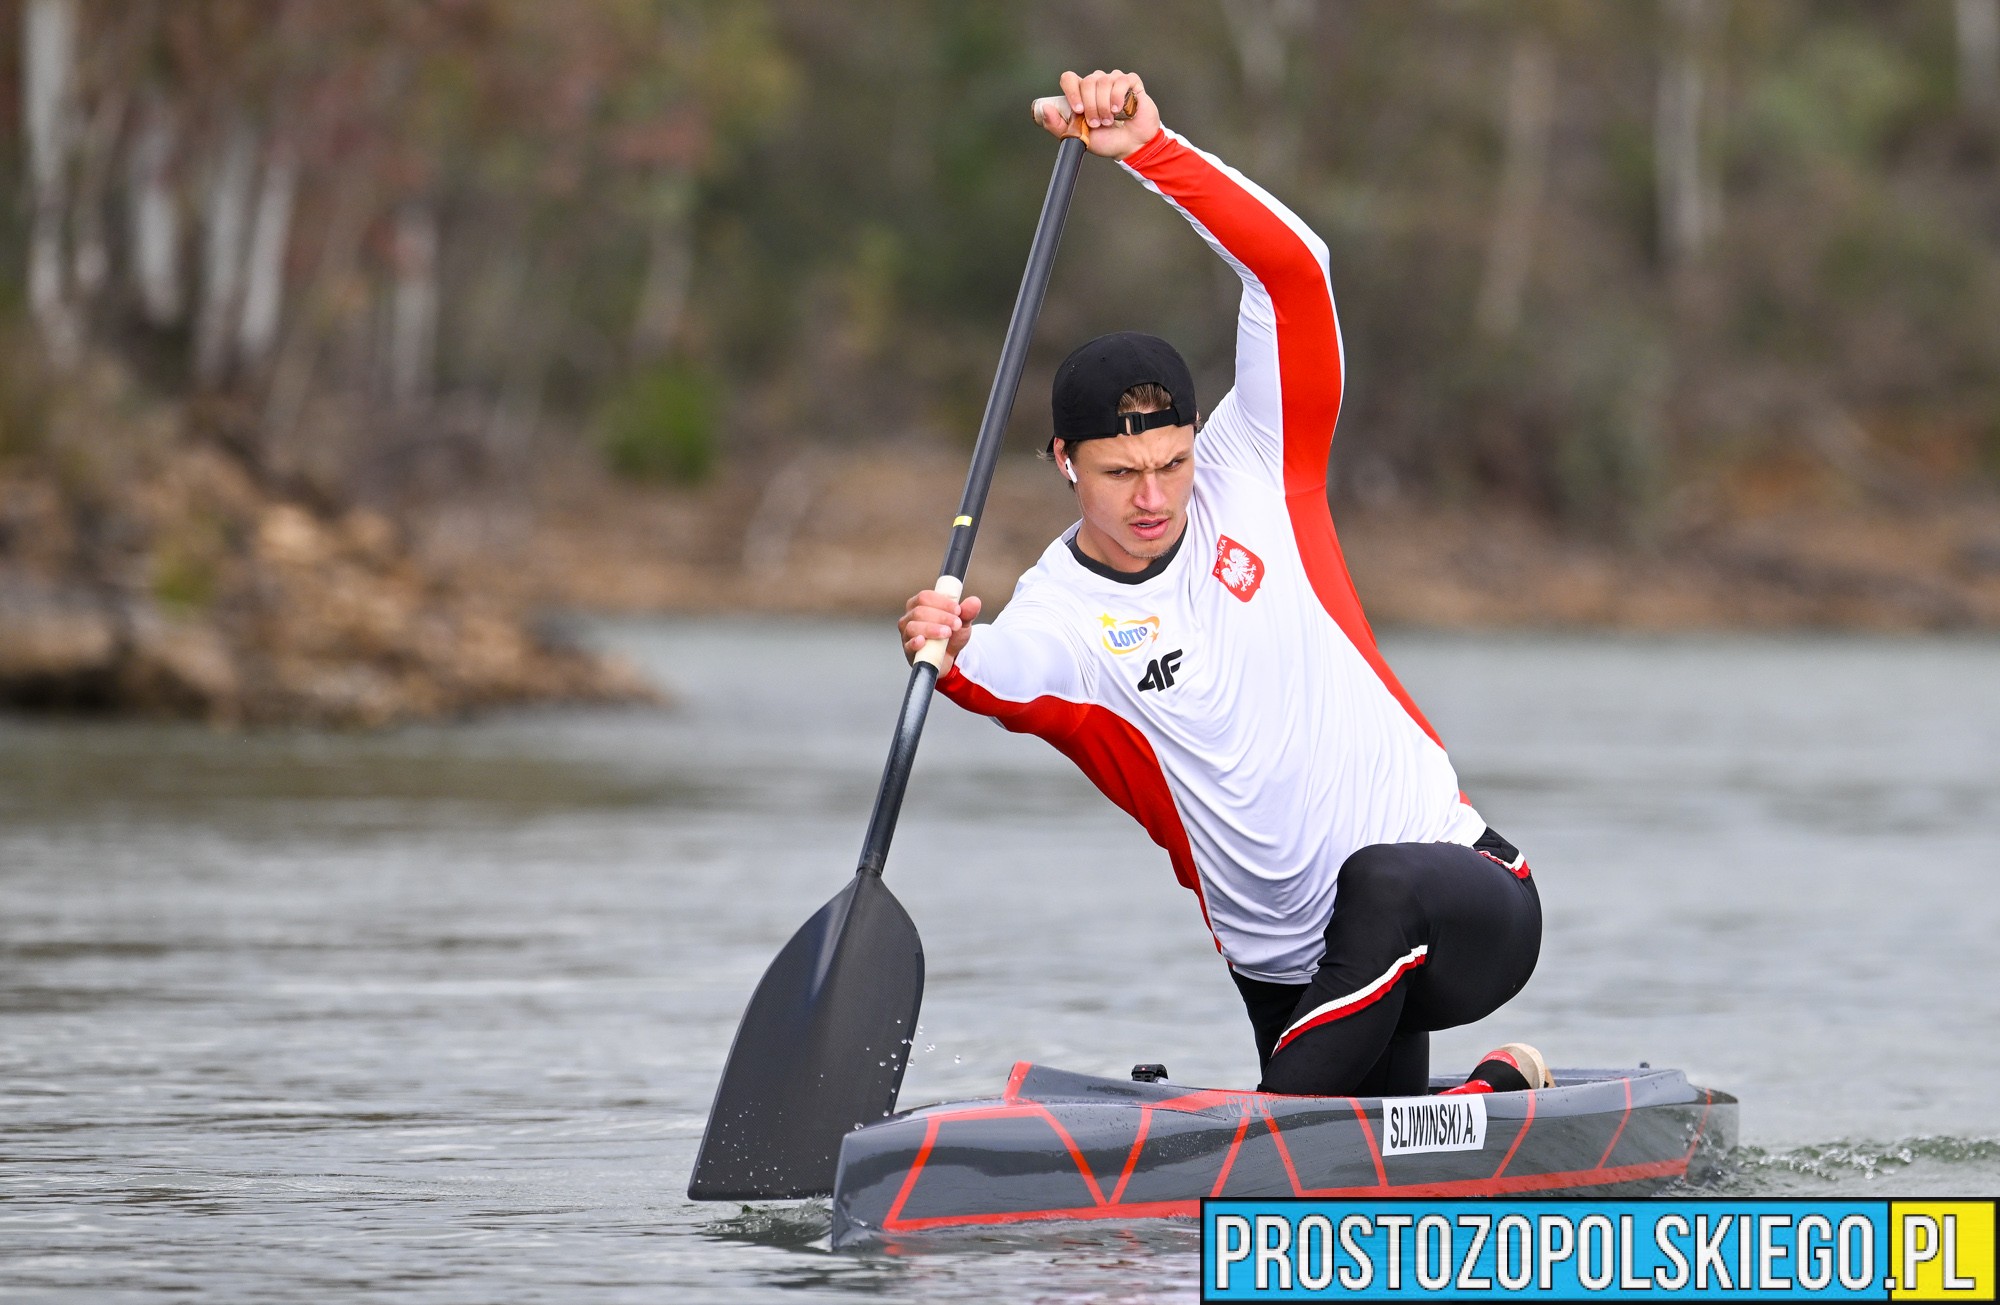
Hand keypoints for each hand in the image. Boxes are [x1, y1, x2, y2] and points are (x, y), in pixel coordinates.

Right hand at [899, 588, 983, 670]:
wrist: (951, 658)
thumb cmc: (951, 636)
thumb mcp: (962, 622)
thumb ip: (967, 612)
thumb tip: (974, 602)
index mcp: (920, 605)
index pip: (925, 597)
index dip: (942, 602)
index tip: (958, 610)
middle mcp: (910, 617)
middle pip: (919, 611)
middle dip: (941, 617)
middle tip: (956, 624)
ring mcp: (907, 634)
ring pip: (913, 627)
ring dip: (932, 629)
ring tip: (947, 633)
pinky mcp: (908, 650)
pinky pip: (908, 645)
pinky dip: (915, 642)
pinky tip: (923, 641)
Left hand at [1036, 69, 1159, 160]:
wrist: (1132, 146)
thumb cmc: (1107, 141)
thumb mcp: (1078, 137)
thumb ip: (1058, 126)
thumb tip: (1046, 109)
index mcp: (1082, 93)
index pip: (1069, 78)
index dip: (1072, 92)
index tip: (1078, 111)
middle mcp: (1097, 83)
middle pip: (1087, 82)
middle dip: (1091, 106)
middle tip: (1097, 123)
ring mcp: (1114, 81)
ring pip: (1104, 81)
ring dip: (1105, 105)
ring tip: (1110, 120)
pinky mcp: (1131, 82)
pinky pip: (1121, 81)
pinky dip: (1119, 98)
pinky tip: (1121, 110)